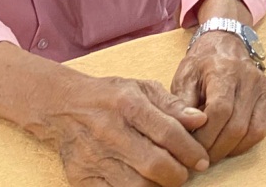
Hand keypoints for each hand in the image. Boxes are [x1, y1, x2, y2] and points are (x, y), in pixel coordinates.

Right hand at [30, 72, 209, 186]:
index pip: (168, 133)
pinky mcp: (82, 179)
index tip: (202, 160)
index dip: (191, 150)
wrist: (63, 107)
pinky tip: (144, 184)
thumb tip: (200, 120)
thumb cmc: (111, 97)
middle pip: (154, 164)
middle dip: (178, 173)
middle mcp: (110, 132)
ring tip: (165, 178)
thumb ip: (173, 106)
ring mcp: (94, 158)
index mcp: (128, 105)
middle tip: (185, 172)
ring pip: (136, 186)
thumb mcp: (143, 89)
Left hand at [171, 30, 265, 164]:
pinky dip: (245, 144)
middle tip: (199, 157)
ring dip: (230, 149)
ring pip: (252, 131)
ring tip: (212, 153)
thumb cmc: (201, 64)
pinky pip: (262, 130)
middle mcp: (249, 79)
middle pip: (236, 125)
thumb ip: (182, 105)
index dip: (205, 135)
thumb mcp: (184, 78)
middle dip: (215, 148)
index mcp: (224, 71)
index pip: (220, 110)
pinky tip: (229, 145)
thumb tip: (185, 133)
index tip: (190, 147)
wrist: (225, 43)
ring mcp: (263, 88)